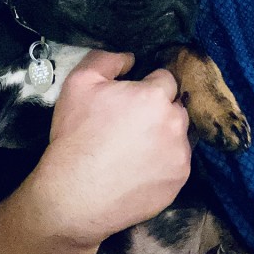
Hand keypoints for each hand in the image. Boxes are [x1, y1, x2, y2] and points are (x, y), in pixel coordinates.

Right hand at [40, 50, 190, 246]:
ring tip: (134, 146)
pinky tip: (139, 167)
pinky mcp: (178, 181)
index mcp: (154, 96)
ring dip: (164, 134)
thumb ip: (107, 58)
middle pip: (175, 105)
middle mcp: (175, 123)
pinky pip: (177, 162)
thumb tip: (130, 57)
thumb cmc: (76, 136)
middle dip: (159, 108)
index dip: (147, 85)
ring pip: (179, 134)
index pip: (165, 78)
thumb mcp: (80, 82)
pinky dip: (163, 161)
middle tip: (131, 122)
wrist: (74, 195)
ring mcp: (180, 155)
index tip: (130, 98)